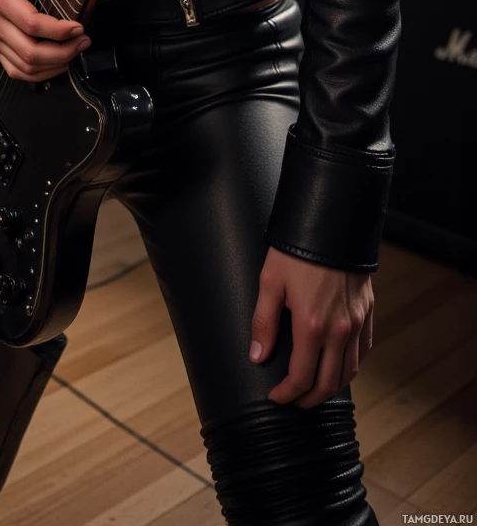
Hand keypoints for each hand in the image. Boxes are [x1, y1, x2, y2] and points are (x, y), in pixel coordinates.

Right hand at [0, 0, 90, 80]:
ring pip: (25, 67)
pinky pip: (16, 71)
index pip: (31, 24)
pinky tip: (57, 64)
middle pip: (30, 52)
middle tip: (83, 41)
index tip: (79, 26)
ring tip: (75, 51)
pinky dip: (39, 74)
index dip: (58, 30)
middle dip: (62, 51)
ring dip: (54, 65)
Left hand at [250, 245, 373, 406]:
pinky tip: (339, 366)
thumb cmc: (296, 251)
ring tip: (314, 389)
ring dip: (332, 387)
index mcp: (312, 326)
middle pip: (328, 382)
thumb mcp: (270, 282)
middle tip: (294, 401)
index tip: (276, 397)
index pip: (301, 377)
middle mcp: (339, 330)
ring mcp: (356, 322)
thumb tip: (257, 356)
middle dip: (309, 399)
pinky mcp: (367, 311)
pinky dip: (352, 366)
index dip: (287, 394)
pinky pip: (364, 350)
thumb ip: (263, 322)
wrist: (331, 223)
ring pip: (350, 371)